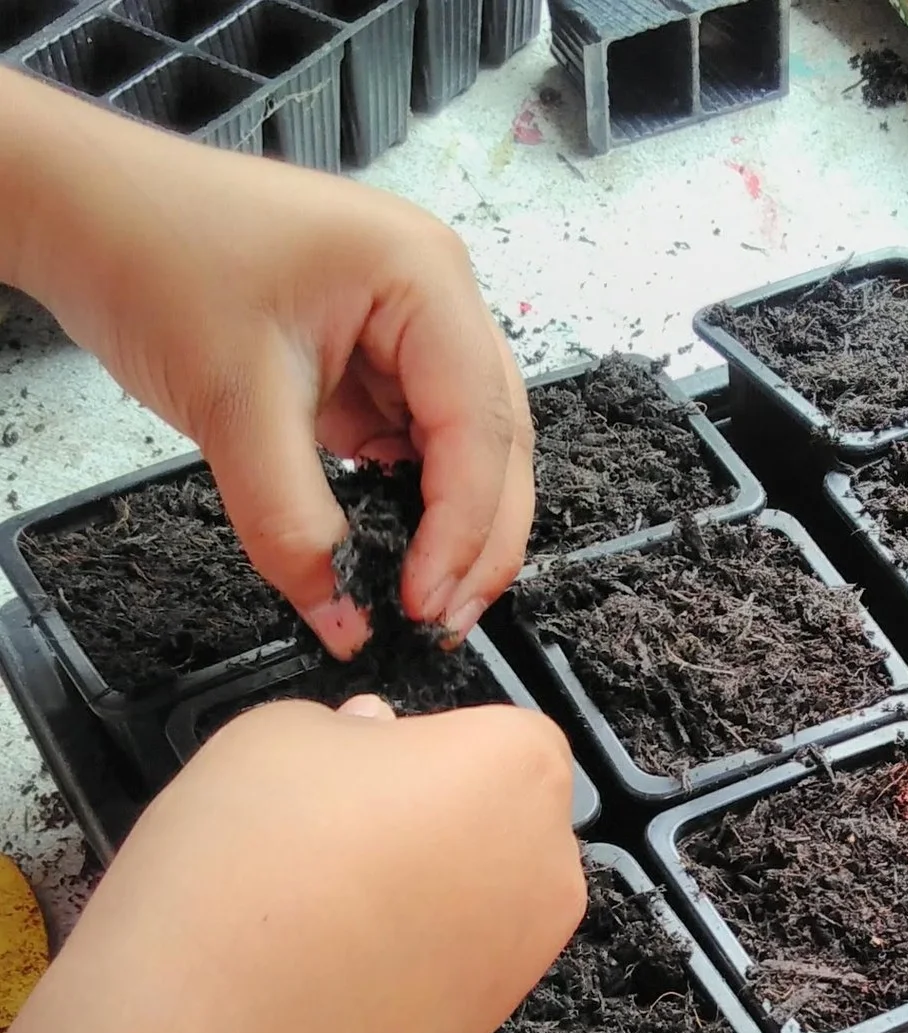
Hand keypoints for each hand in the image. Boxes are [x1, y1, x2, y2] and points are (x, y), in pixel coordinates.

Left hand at [0, 73, 532, 655]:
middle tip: (442, 618)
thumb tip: (342, 619)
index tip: (424, 602)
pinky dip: (416, 508)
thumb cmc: (147, 249)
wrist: (79, 208)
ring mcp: (411, 332)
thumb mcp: (230, 403)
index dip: (463, 527)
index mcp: (423, 277)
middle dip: (478, 540)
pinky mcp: (376, 364)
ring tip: (426, 600)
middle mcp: (437, 298)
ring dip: (456, 530)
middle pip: (497, 443)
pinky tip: (401, 554)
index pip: (479, 427)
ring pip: (471, 453)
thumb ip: (291, 523)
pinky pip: (421, 450)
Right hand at [46, 694, 584, 1032]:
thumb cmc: (249, 868)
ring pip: (478, 894)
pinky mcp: (486, 1028)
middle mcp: (549, 862)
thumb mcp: (274, 735)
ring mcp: (527, 955)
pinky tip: (326, 964)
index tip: (355, 767)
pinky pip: (453, 962)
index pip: (497, 735)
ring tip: (316, 904)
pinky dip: (407, 957)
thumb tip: (373, 738)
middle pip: (498, 817)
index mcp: (517, 766)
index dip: (422, 746)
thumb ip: (346, 728)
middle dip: (429, 817)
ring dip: (418, 890)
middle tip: (327, 834)